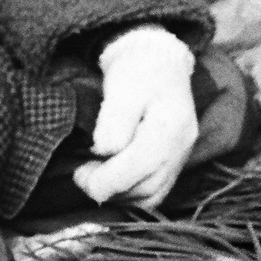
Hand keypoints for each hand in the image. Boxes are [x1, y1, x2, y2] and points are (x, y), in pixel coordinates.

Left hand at [73, 26, 197, 208]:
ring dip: (118, 194)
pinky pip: (155, 193)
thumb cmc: (137, 72)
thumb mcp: (122, 88)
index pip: (138, 168)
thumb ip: (114, 121)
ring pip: (150, 196)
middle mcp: (180, 148)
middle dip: (108, 188)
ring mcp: (180, 158)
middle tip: (82, 175)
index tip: (79, 173)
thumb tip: (103, 151)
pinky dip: (131, 194)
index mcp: (169, 127)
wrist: (158, 63)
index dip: (104, 179)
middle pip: (144, 188)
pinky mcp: (175, 164)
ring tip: (95, 176)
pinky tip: (113, 180)